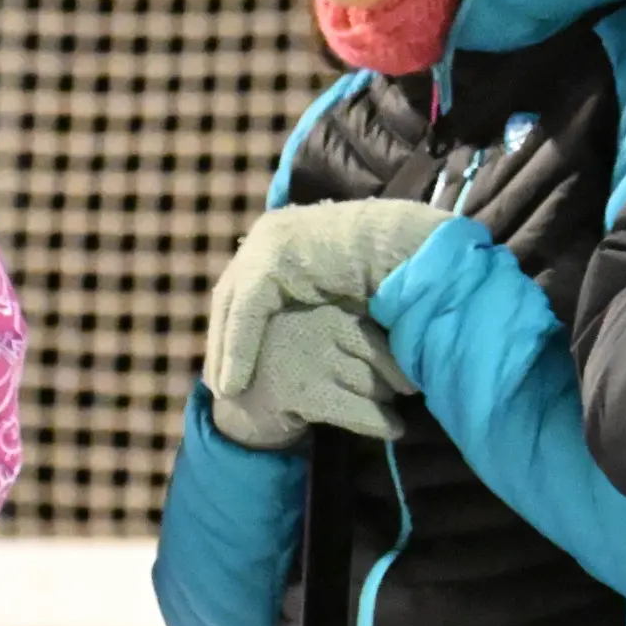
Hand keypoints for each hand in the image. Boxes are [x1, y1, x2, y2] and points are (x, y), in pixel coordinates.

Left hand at [203, 200, 453, 400]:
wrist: (405, 243)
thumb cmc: (386, 268)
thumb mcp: (338, 289)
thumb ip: (315, 302)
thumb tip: (306, 330)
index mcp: (283, 234)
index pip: (245, 290)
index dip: (236, 332)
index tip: (232, 368)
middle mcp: (269, 233)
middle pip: (231, 297)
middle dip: (222, 343)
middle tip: (220, 386)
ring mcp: (268, 241)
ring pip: (233, 306)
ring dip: (225, 353)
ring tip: (224, 392)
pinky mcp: (274, 258)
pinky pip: (247, 312)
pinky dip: (238, 350)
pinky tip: (234, 384)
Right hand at [209, 304, 411, 449]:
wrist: (237, 403)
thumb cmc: (288, 368)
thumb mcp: (319, 338)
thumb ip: (355, 335)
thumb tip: (414, 346)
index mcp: (322, 306)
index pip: (377, 327)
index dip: (398, 354)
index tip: (411, 373)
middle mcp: (314, 323)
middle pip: (378, 354)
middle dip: (393, 380)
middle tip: (401, 392)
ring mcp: (305, 356)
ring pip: (371, 383)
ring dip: (386, 403)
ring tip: (391, 413)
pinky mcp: (300, 392)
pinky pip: (357, 410)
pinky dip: (379, 423)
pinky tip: (393, 430)